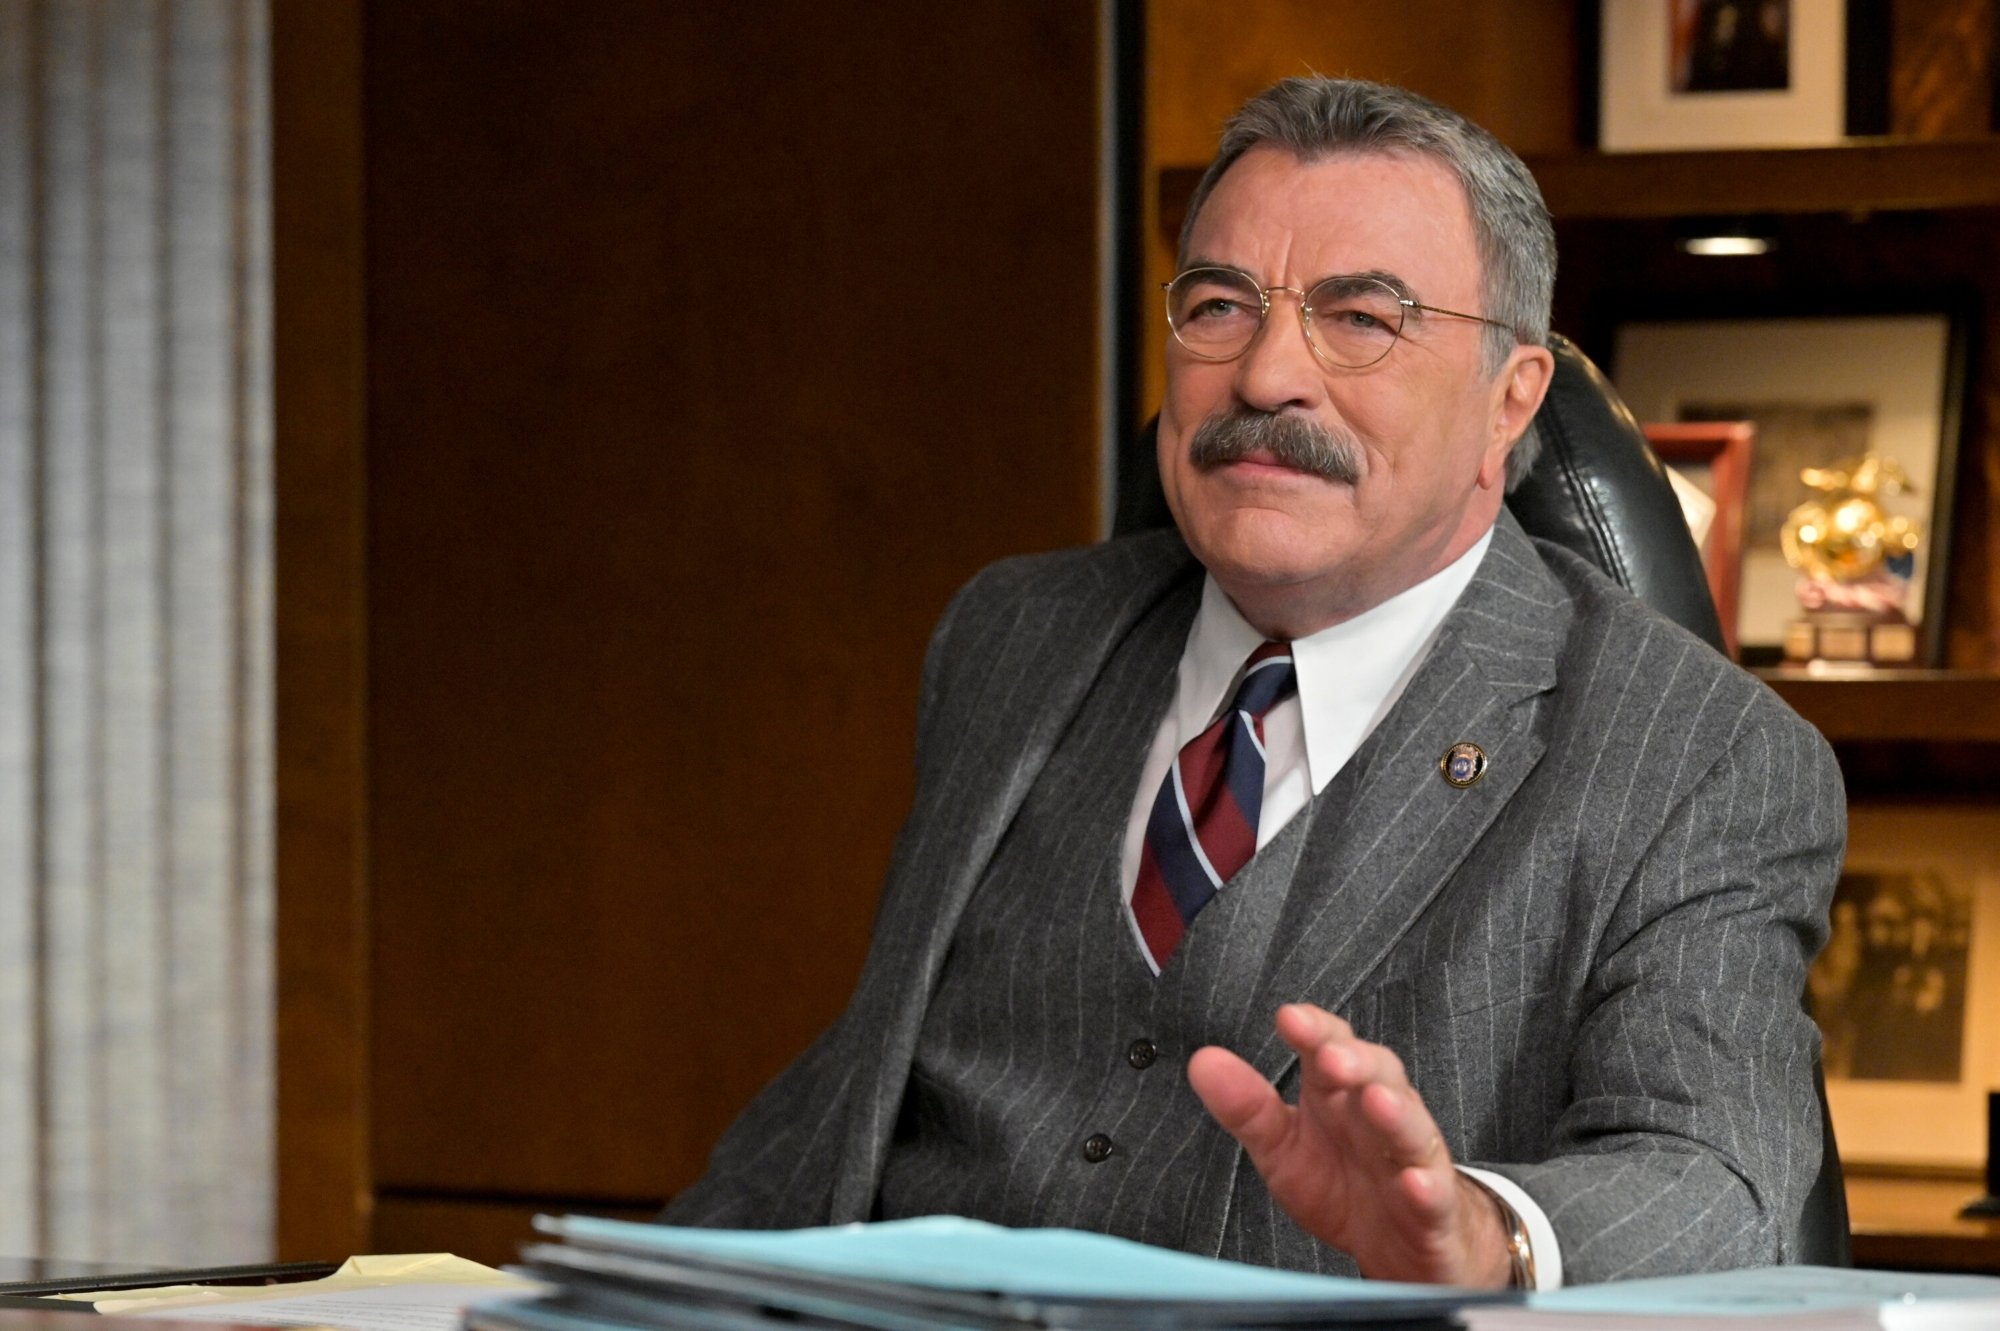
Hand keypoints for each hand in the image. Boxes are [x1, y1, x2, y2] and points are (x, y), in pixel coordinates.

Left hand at [1187, 1003, 1512, 1286]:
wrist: (1400, 1249)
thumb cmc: (1342, 1184)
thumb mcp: (1283, 1148)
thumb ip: (1247, 1107)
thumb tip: (1202, 1062)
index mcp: (1339, 1094)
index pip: (1331, 1046)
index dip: (1315, 1030)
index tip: (1288, 1018)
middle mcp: (1380, 1115)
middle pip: (1377, 1074)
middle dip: (1356, 1062)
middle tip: (1330, 1057)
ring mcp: (1412, 1160)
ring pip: (1411, 1128)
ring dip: (1396, 1113)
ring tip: (1376, 1101)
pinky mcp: (1434, 1209)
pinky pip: (1434, 1194)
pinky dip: (1425, 1186)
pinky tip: (1413, 1182)